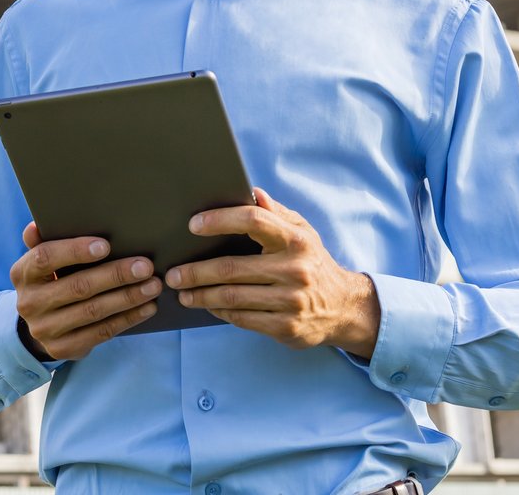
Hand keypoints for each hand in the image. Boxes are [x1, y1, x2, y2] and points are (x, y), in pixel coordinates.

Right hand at [9, 222, 161, 361]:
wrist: (40, 325)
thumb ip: (42, 241)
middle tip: (146, 266)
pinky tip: (147, 307)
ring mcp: (45, 329)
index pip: (45, 258)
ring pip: (93, 311)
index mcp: (22, 273)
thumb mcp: (42, 260)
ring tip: (153, 286)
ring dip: (128, 298)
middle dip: (116, 275)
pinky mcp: (63, 348)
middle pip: (78, 287)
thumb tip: (37, 225)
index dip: (75, 251)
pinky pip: (101, 332)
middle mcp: (30, 303)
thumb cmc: (51, 279)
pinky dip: (127, 318)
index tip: (106, 245)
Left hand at [165, 187, 380, 355]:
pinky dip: (220, 312)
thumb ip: (275, 213)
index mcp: (295, 240)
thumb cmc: (313, 262)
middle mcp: (295, 270)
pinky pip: (243, 318)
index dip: (220, 220)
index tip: (193, 225)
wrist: (344, 307)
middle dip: (196, 271)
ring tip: (183, 292)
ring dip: (202, 295)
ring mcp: (291, 301)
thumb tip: (251, 192)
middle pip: (233, 268)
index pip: (253, 221)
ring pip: (233, 297)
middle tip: (173, 273)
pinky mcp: (286, 326)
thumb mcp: (302, 232)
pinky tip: (208, 305)